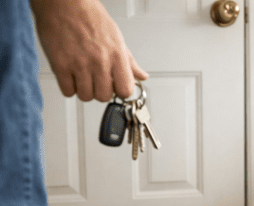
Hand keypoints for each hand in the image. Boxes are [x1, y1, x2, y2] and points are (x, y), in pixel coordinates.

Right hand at [30, 0, 147, 101]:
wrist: (64, 2)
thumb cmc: (90, 17)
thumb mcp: (116, 38)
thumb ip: (129, 61)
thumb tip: (142, 76)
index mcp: (116, 55)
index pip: (125, 90)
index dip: (120, 91)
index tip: (115, 86)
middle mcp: (99, 61)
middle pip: (104, 97)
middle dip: (100, 91)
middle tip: (96, 80)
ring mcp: (79, 64)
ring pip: (85, 96)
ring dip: (83, 90)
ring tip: (82, 76)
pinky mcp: (60, 65)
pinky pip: (67, 91)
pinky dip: (69, 87)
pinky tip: (71, 75)